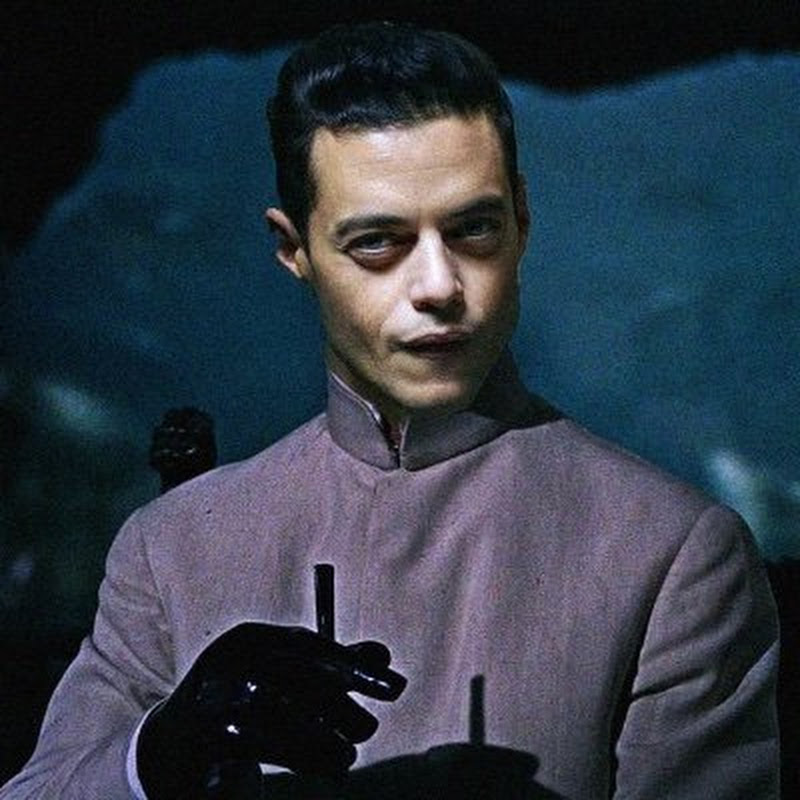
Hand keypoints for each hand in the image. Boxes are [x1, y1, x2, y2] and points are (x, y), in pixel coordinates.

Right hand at [136, 622, 405, 799]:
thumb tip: (383, 656)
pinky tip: (327, 768)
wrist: (173, 749)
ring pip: (274, 717)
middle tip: (368, 728)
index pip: (305, 644)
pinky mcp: (202, 743)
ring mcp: (208, 702)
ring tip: (348, 757)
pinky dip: (298, 759)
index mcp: (249, 639)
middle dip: (337, 703)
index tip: (393, 686)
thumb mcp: (288, 680)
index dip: (351, 665)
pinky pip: (258, 750)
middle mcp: (226, 663)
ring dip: (318, 739)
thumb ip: (334, 668)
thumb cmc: (245, 705)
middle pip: (290, 677)